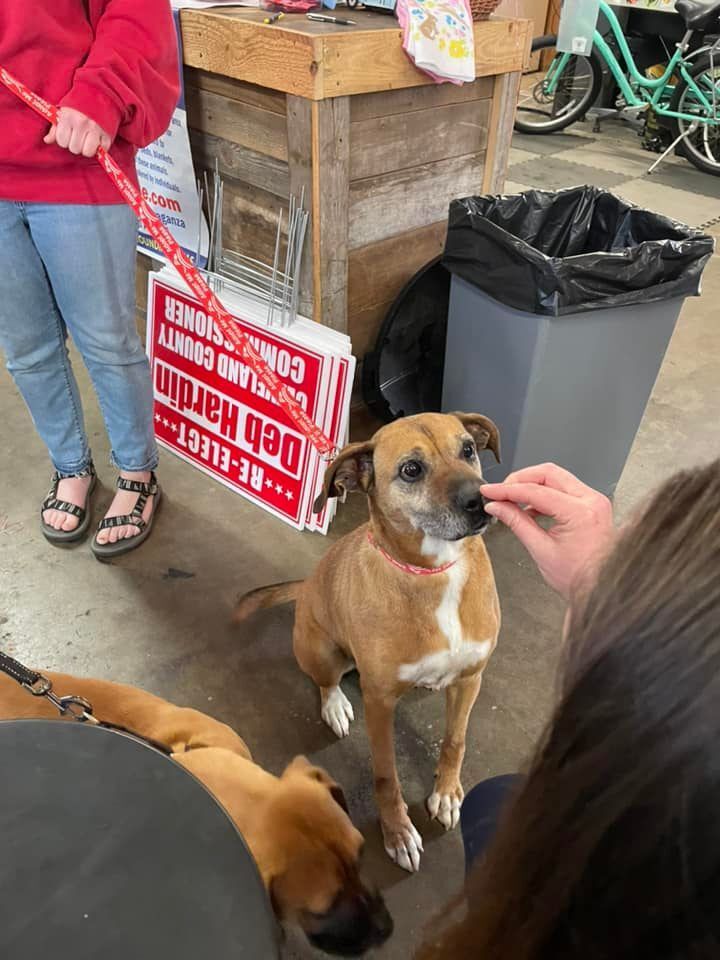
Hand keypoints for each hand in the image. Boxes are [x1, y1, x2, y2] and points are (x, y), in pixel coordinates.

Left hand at [44, 107, 111, 156]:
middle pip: (75, 148)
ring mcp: (96, 129)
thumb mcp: (63, 112)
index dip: (64, 140)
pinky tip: (97, 140)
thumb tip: (47, 140)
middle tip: (79, 136)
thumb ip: (55, 128)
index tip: (68, 134)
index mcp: (68, 118)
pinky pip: (102, 150)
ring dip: (87, 149)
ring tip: (87, 140)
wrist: (99, 92)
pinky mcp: (107, 134)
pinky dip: (99, 148)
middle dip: (75, 145)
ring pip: (87, 152)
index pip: (62, 141)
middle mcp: (82, 124)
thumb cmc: (78, 103)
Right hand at [481, 463, 614, 600]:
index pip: (536, 491)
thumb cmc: (578, 578)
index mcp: (580, 512)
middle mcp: (591, 501)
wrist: (600, 589)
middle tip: (499, 492)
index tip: (490, 492)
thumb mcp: (541, 550)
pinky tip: (529, 508)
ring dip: (531, 486)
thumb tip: (497, 507)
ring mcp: (594, 501)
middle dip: (520, 480)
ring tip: (511, 501)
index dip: (507, 490)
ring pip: (556, 478)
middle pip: (548, 474)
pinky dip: (544, 494)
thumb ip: (517, 523)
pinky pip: (564, 489)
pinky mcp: (591, 505)